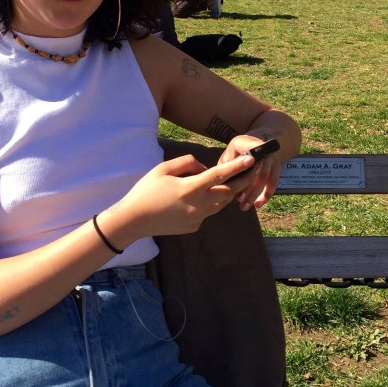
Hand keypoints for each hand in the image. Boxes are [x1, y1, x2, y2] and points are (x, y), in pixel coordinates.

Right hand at [115, 152, 256, 238]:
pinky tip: (197, 198)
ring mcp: (197, 218)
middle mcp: (198, 204)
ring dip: (227, 192)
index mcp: (190, 188)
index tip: (251, 159)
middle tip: (253, 171)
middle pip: (228, 192)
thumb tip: (203, 167)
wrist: (134, 220)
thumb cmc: (146, 190)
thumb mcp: (163, 169)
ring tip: (232, 181)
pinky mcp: (194, 226)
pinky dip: (208, 203)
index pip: (219, 175)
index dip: (237, 166)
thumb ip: (186, 163)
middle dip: (243, 181)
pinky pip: (207, 212)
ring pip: (221, 203)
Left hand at [217, 135, 281, 210]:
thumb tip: (218, 182)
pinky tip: (257, 204)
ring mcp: (271, 158)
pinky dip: (265, 195)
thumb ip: (226, 166)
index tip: (247, 165)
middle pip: (256, 168)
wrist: (256, 145)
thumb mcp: (229, 155)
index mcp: (246, 143)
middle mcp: (262, 149)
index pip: (249, 149)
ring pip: (264, 177)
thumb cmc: (236, 153)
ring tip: (244, 205)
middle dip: (248, 186)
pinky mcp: (277, 168)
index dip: (247, 159)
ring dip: (254, 193)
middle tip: (238, 199)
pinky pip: (273, 183)